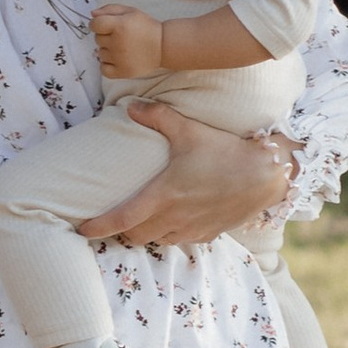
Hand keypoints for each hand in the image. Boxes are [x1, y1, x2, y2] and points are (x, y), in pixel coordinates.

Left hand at [78, 100, 283, 253]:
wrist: (266, 175)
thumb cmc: (225, 151)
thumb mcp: (189, 130)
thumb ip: (157, 117)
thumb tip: (130, 106)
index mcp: (163, 196)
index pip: (121, 219)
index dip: (98, 227)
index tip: (82, 230)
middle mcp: (173, 218)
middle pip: (135, 236)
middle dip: (122, 231)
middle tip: (116, 218)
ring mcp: (191, 230)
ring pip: (157, 241)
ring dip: (146, 234)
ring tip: (142, 219)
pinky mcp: (208, 234)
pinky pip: (180, 241)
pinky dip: (170, 234)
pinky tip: (174, 220)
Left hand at [91, 2, 162, 77]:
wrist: (163, 46)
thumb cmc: (146, 27)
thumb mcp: (130, 12)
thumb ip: (109, 9)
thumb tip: (92, 14)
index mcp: (120, 25)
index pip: (94, 24)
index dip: (96, 24)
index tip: (103, 25)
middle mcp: (118, 43)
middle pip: (97, 39)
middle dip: (106, 36)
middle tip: (121, 36)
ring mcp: (119, 59)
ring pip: (100, 54)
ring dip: (108, 50)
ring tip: (123, 47)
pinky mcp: (122, 72)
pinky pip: (103, 69)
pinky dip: (107, 65)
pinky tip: (116, 59)